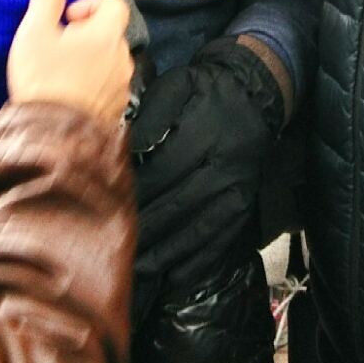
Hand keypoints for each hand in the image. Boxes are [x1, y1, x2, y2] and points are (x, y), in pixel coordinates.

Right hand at [6, 0, 133, 124]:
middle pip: (111, 33)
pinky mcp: (116, 109)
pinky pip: (108, 87)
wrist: (53, 135)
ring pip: (110, 61)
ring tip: (61, 70)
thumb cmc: (43, 81)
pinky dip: (93, 84)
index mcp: (106, 34)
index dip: (91, 4)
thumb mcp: (35, 32)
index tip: (67, 17)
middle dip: (87, 33)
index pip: (114, 4)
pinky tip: (68, 93)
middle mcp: (121, 58)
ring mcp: (121, 86)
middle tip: (59, 44)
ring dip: (91, 60)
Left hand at [126, 37, 283, 284]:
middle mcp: (223, 167)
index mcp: (204, 135)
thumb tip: (129, 148)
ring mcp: (235, 191)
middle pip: (177, 207)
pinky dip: (198, 261)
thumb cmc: (206, 90)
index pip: (162, 173)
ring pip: (198, 230)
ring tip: (138, 272)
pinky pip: (220, 239)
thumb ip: (152, 115)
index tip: (108, 212)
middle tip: (113, 252)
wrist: (255, 93)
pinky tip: (176, 276)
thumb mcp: (177, 85)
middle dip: (144, 232)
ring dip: (166, 254)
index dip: (134, 196)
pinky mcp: (243, 206)